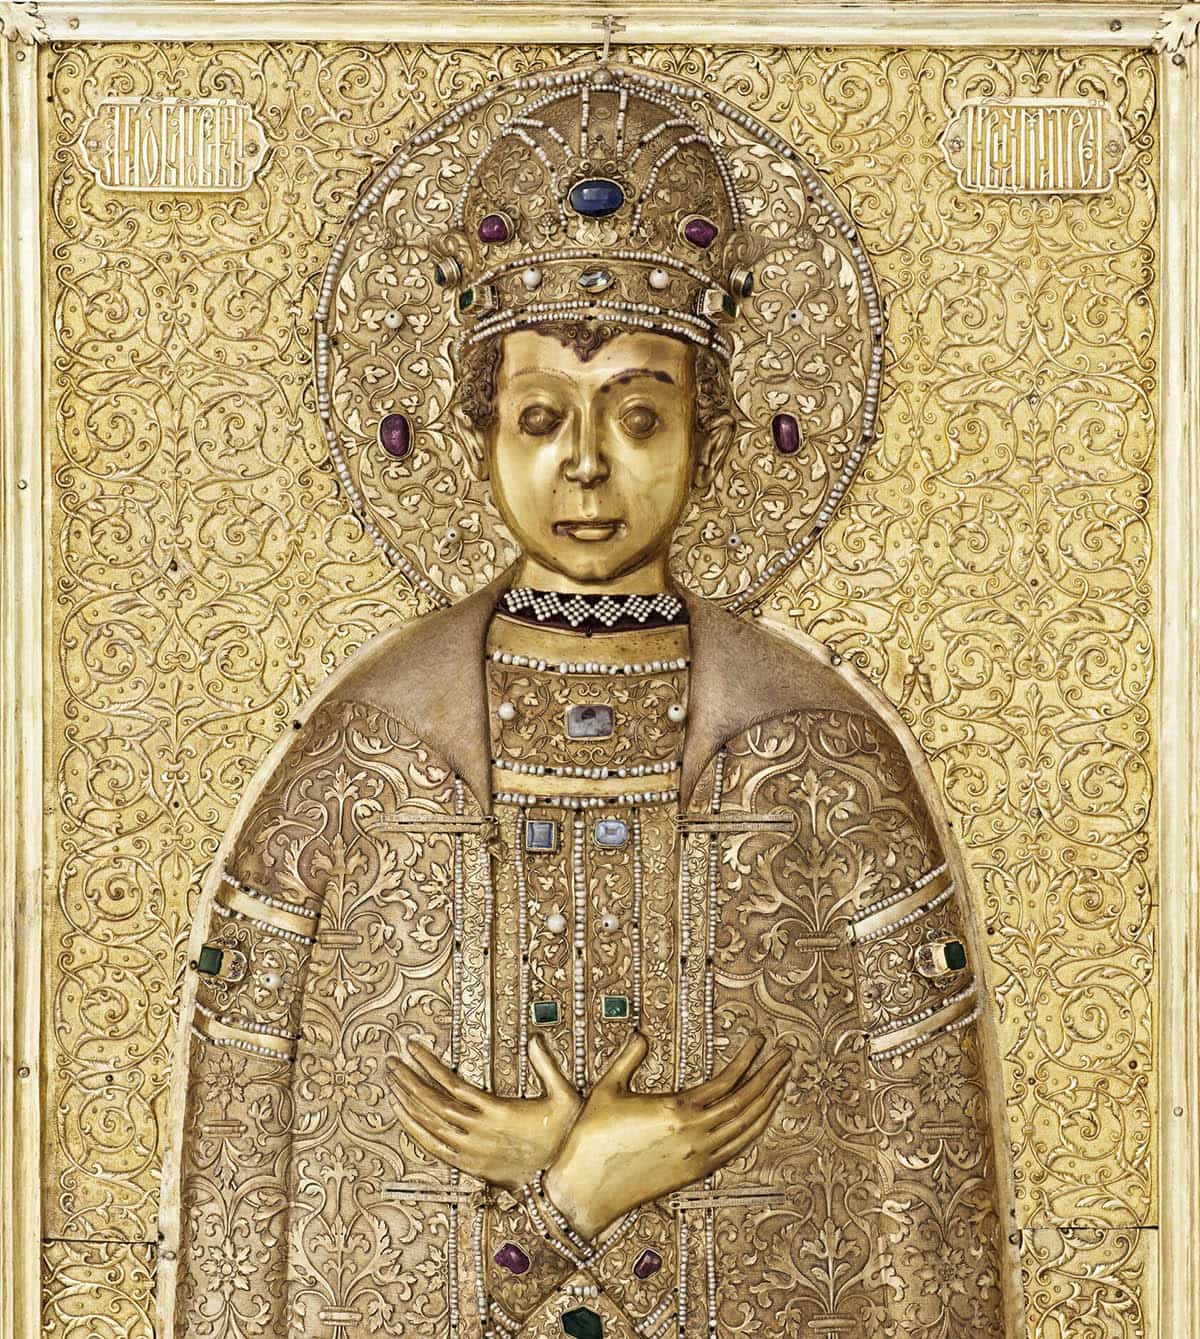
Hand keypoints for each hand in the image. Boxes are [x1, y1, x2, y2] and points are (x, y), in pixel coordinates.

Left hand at [387, 1035, 580, 1191]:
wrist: (562, 1182)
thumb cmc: (565, 1137)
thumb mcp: (565, 1096)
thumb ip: (547, 1066)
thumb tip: (535, 1038)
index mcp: (498, 1112)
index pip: (453, 1084)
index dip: (430, 1066)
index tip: (414, 1048)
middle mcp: (479, 1132)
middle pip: (434, 1103)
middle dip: (409, 1080)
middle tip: (392, 1062)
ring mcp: (472, 1151)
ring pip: (430, 1125)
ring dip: (408, 1103)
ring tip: (392, 1082)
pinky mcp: (470, 1166)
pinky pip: (434, 1148)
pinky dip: (415, 1131)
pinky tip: (403, 1116)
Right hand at [544, 1032, 790, 1238]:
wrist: (584, 1191)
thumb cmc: (591, 1138)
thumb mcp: (607, 1088)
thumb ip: (629, 1057)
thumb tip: (643, 1033)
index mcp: (675, 1110)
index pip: (726, 1081)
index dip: (748, 1058)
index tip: (760, 1039)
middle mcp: (694, 1135)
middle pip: (746, 1103)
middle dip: (770, 1076)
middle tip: (787, 1055)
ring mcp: (698, 1157)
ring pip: (746, 1128)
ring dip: (768, 1102)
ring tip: (782, 1079)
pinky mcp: (695, 1174)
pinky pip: (736, 1149)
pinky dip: (754, 1129)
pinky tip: (760, 1116)